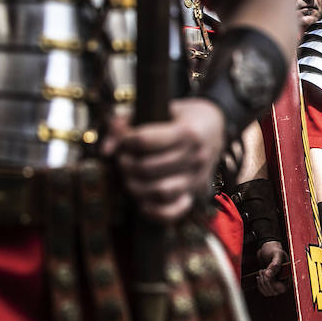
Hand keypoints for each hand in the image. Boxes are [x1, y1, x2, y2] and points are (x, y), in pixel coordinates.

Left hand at [103, 98, 224, 223]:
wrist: (214, 128)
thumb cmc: (182, 117)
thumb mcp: (159, 108)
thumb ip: (128, 122)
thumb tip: (107, 150)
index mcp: (188, 131)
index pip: (145, 140)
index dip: (126, 140)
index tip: (124, 139)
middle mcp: (196, 156)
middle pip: (148, 167)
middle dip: (126, 163)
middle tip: (122, 157)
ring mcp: (197, 177)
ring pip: (159, 191)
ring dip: (135, 186)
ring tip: (130, 176)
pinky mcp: (195, 193)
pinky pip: (174, 212)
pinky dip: (154, 212)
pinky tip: (142, 202)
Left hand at [256, 240, 289, 296]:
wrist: (266, 247)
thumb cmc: (273, 248)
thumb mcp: (276, 253)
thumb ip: (275, 264)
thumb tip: (269, 275)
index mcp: (288, 274)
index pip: (282, 289)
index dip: (273, 285)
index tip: (268, 276)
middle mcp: (283, 280)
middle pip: (274, 292)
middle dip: (265, 283)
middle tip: (263, 270)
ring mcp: (275, 281)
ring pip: (268, 292)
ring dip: (262, 284)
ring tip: (261, 272)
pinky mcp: (269, 282)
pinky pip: (264, 290)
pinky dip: (259, 285)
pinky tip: (259, 277)